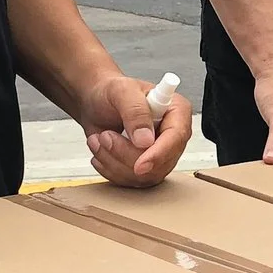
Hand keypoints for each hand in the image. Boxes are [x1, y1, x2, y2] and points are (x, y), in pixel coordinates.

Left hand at [78, 73, 193, 188]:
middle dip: (126, 155)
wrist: (95, 102)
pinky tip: (101, 151)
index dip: (159, 154)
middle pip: (160, 163)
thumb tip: (146, 140)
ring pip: (144, 176)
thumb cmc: (110, 92)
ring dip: (114, 161)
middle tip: (105, 136)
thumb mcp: (121, 91)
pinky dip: (109, 168)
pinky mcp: (144, 167)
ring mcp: (159, 154)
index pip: (177, 138)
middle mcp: (172, 136)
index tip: (139, 165)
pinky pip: (130, 181)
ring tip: (101, 139)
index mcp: (176, 112)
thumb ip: (135, 111)